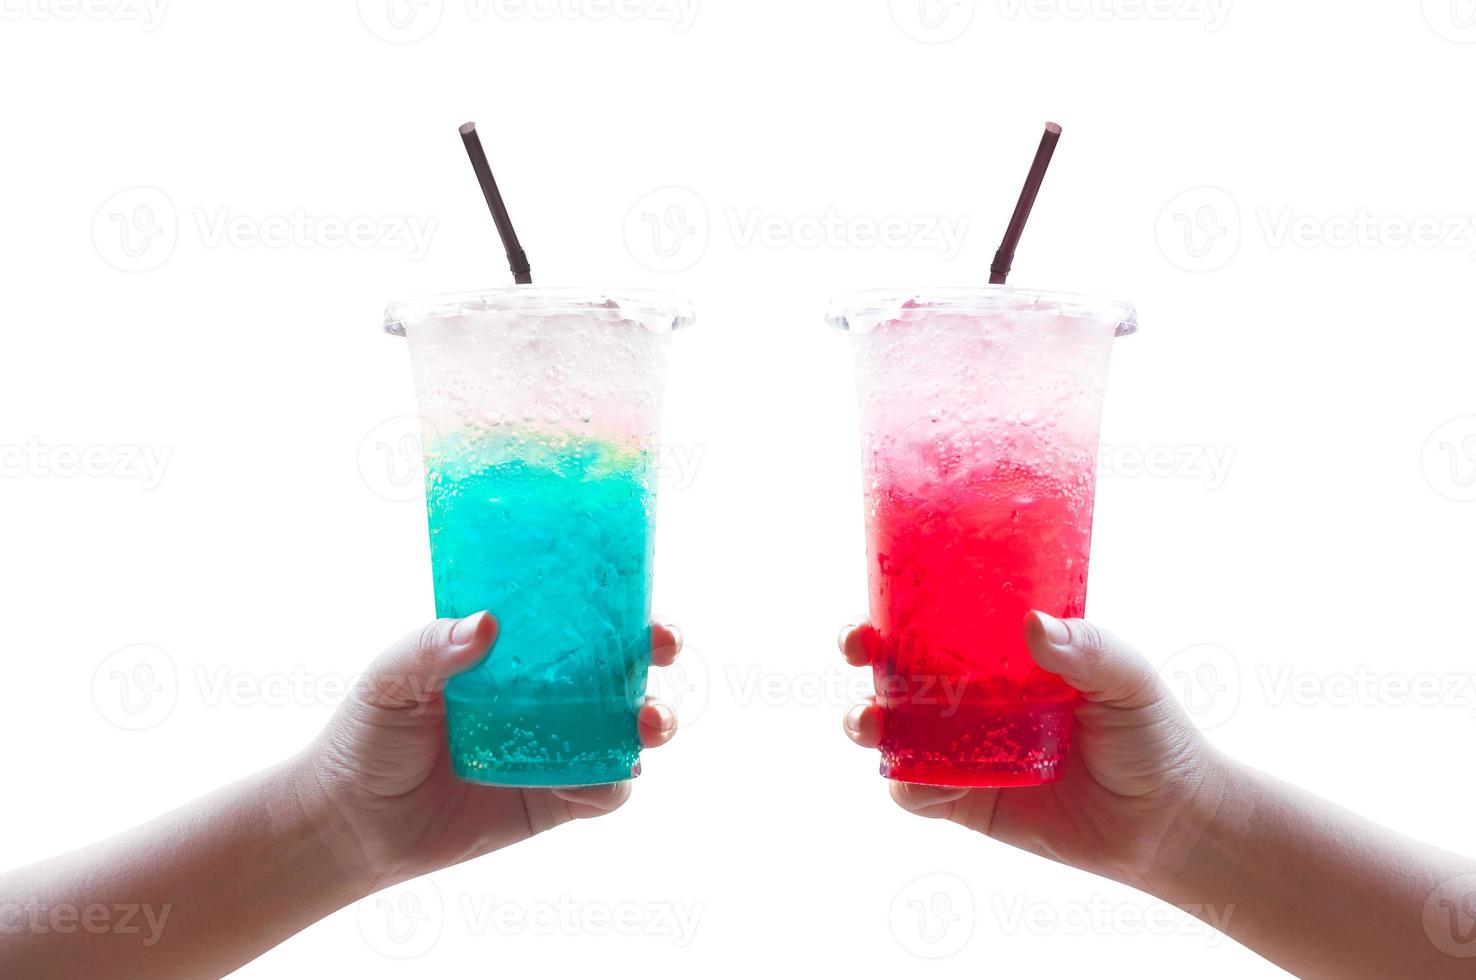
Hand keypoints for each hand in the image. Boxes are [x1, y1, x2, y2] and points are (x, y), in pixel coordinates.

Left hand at [299, 613, 682, 890]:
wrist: (352, 824)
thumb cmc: (368, 735)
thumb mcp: (392, 679)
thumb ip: (433, 648)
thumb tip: (487, 624)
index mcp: (516, 655)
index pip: (579, 620)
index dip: (621, 608)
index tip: (640, 603)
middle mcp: (547, 697)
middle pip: (622, 667)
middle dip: (655, 654)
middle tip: (662, 649)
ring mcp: (556, 748)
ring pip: (629, 729)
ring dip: (652, 720)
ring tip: (648, 724)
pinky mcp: (555, 800)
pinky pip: (604, 791)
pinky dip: (615, 782)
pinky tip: (604, 775)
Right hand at [840, 613, 1224, 889]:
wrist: (1169, 823)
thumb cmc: (1153, 735)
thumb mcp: (1128, 678)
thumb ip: (1087, 648)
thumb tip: (1032, 624)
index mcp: (1002, 653)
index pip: (937, 617)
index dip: (894, 605)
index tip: (878, 600)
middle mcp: (973, 695)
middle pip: (895, 666)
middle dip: (862, 652)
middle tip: (859, 649)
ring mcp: (965, 749)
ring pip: (891, 729)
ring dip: (866, 721)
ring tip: (872, 724)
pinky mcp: (968, 801)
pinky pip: (918, 793)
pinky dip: (908, 786)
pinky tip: (922, 782)